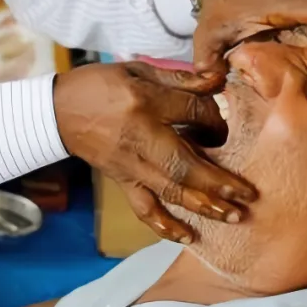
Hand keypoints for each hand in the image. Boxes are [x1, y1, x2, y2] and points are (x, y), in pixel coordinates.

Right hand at [54, 61, 254, 242]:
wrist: (58, 111)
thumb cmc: (100, 86)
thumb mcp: (139, 70)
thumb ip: (180, 78)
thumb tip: (219, 80)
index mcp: (144, 101)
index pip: (191, 112)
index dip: (215, 119)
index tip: (226, 124)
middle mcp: (139, 136)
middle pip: (184, 163)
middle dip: (218, 181)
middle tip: (247, 194)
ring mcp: (130, 163)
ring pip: (170, 189)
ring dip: (203, 205)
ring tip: (233, 215)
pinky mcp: (123, 180)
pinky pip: (144, 207)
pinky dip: (166, 225)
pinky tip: (189, 235)